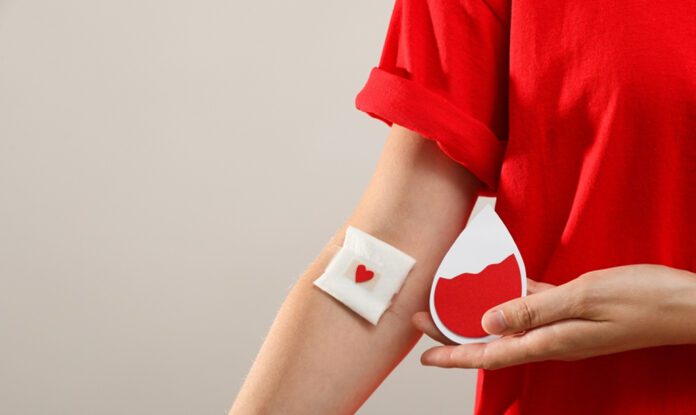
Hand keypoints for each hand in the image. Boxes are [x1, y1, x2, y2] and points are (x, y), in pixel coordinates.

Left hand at [412, 264, 695, 369]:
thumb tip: (489, 321)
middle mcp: (551, 338)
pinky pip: (532, 304)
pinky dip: (511, 295)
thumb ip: (534, 310)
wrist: (683, 304)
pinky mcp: (573, 310)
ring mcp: (562, 325)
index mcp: (550, 341)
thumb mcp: (582, 299)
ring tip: (450, 301)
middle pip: (491, 339)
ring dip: (477, 313)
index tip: (425, 354)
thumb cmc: (640, 301)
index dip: (454, 354)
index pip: (489, 354)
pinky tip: (498, 281)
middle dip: (454, 333)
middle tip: (423, 318)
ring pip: (507, 321)